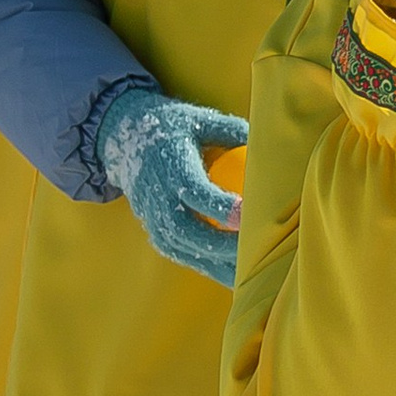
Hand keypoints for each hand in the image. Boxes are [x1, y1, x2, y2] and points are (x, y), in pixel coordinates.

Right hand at [93, 82, 249, 286]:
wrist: (126, 141)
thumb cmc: (174, 128)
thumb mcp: (200, 120)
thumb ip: (232, 130)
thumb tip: (270, 140)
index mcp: (171, 167)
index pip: (195, 192)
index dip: (220, 205)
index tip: (246, 213)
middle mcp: (158, 198)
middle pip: (187, 231)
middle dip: (222, 245)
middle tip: (256, 250)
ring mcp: (154, 220)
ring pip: (185, 250)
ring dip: (218, 264)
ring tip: (253, 273)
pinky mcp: (158, 234)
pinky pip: (184, 256)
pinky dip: (209, 267)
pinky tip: (237, 275)